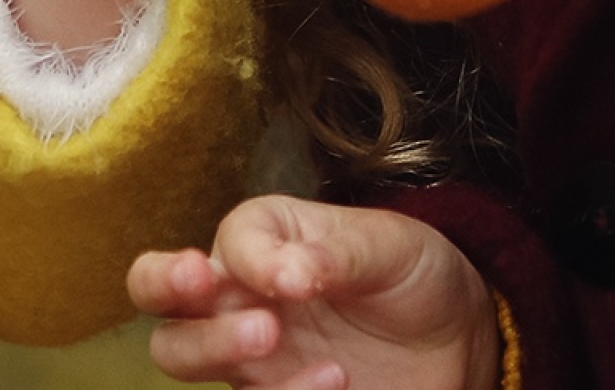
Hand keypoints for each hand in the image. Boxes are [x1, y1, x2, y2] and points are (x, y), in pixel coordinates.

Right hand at [133, 196, 501, 388]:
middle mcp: (240, 293)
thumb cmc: (410, 273)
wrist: (453, 340)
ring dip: (213, 349)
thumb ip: (336, 253)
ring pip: (177, 353)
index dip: (249, 259)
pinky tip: (336, 381)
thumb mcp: (389, 246)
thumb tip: (287, 272)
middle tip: (243, 310)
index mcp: (265, 238)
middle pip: (161, 295)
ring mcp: (248, 352)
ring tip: (275, 341)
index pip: (229, 240)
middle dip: (168, 290)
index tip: (295, 278)